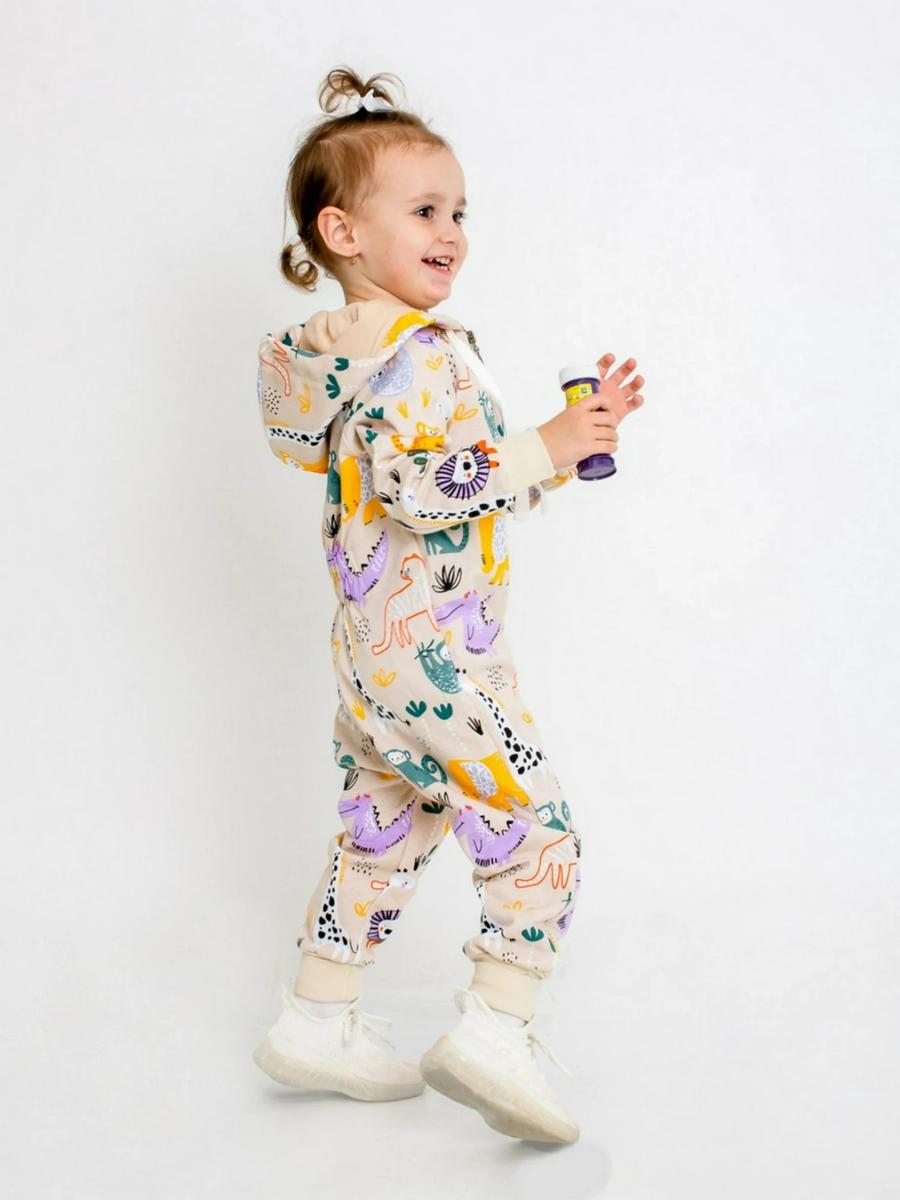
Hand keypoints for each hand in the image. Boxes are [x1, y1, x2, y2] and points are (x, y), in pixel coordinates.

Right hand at [537, 353, 644, 471]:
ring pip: (611, 433)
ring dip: (614, 438)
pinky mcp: (588, 447)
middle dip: (613, 425)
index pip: (599, 399)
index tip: (608, 410)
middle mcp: (583, 419)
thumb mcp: (564, 418)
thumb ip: (577, 416)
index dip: (608, 404)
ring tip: (611, 441)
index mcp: (576, 409)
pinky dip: (613, 447)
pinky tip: (611, 448)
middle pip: (609, 418)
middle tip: (610, 429)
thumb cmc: (548, 437)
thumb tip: (589, 419)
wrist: (540, 450)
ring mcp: (586, 433)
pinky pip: (608, 446)